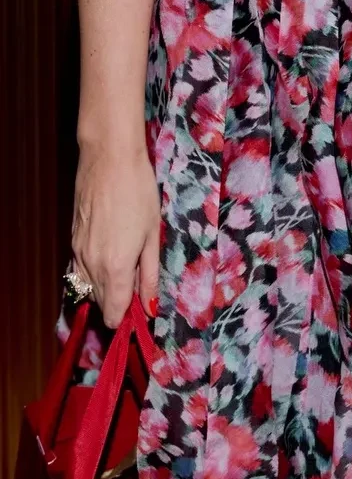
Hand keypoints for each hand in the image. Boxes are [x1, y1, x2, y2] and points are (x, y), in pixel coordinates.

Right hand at [72, 138, 160, 328]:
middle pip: (101, 303)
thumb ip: (150, 273)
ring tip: (127, 270)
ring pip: (89, 287)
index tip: (141, 313)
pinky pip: (80, 270)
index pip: (114, 313)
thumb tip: (151, 304)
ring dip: (106, 289)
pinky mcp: (72, 240)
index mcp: (116, 267)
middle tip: (139, 289)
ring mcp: (78, 252)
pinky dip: (93, 274)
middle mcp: (92, 265)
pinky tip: (109, 260)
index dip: (127, 319)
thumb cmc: (138, 192)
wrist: (109, 159)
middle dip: (118, 304)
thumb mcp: (152, 234)